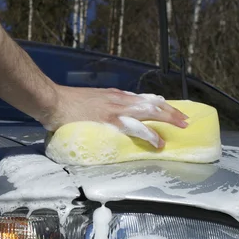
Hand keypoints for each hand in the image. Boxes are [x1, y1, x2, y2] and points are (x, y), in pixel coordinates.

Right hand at [42, 85, 188, 148]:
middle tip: (185, 120)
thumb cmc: (67, 103)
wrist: (53, 101)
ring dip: (167, 120)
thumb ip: (105, 108)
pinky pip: (134, 128)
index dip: (160, 104)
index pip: (143, 98)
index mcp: (115, 96)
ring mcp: (115, 110)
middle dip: (171, 112)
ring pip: (149, 112)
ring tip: (180, 127)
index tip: (171, 110)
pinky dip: (149, 135)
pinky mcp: (109, 121)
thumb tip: (112, 118)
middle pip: (152, 104)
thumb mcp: (92, 101)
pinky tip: (158, 142)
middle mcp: (119, 100)